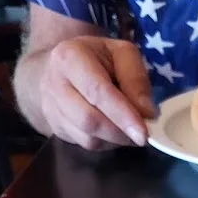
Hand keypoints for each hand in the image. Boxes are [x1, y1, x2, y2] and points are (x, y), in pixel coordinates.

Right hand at [40, 36, 154, 150]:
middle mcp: (55, 83)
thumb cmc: (97, 58)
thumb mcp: (122, 53)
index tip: (143, 133)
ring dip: (116, 139)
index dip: (122, 115)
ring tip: (130, 130)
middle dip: (121, 132)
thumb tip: (146, 112)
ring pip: (87, 137)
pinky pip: (85, 144)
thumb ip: (136, 78)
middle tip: (143, 134)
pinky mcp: (56, 127)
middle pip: (89, 120)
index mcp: (70, 57)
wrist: (59, 68)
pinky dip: (107, 143)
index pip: (97, 92)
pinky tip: (115, 131)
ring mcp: (51, 108)